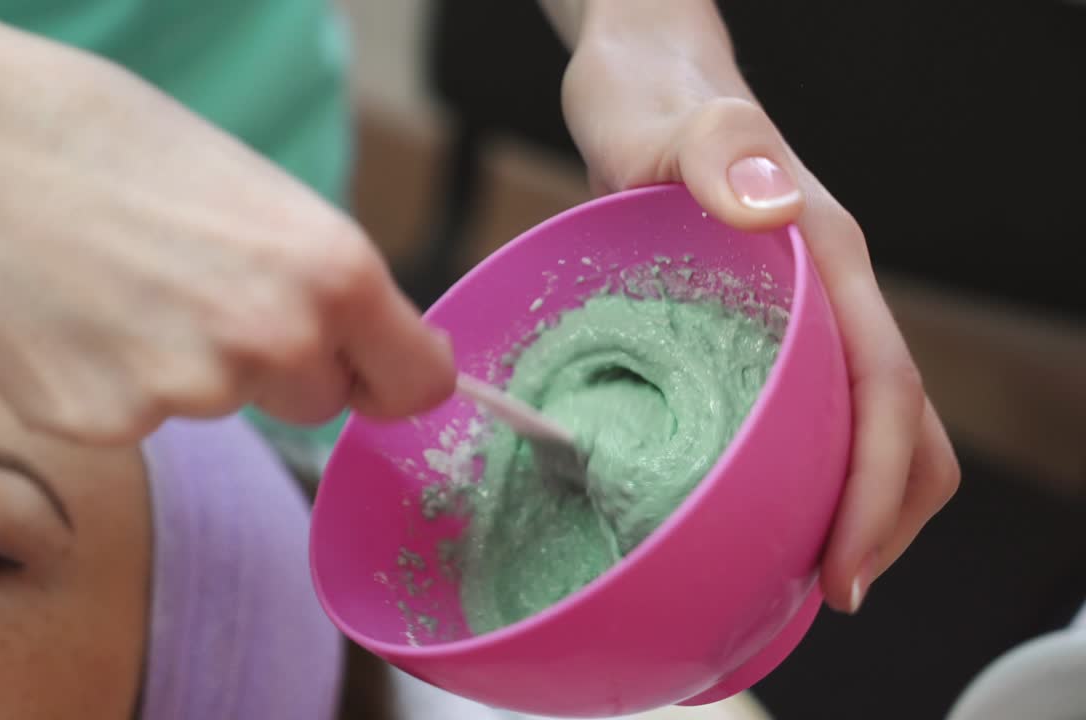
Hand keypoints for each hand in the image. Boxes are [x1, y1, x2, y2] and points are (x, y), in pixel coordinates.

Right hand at [0, 3, 453, 442]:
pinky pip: (144, 422)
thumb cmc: (115, 143)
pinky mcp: (106, 426)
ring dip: (192, 368)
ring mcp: (188, 395)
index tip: (373, 371)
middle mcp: (274, 343)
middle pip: (319, 402)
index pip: (417, 384)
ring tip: (126, 289)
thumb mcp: (261, 196)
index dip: (393, 377)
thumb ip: (322, 284)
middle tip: (206, 292)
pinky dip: (118, 384)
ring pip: (225, 408)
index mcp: (333, 274)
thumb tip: (359, 346)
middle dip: (281, 365)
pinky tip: (79, 321)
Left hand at [559, 2, 958, 611]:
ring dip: (847, 503)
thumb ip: (717, 153)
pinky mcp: (762, 325)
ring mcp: (800, 314)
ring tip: (793, 571)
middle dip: (877, 518)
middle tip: (820, 590)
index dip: (878, 489)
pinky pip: (807, 410)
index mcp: (828, 262)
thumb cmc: (655, 98)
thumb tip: (774, 210)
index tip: (843, 565)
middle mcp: (829, 297)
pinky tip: (752, 503)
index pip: (886, 390)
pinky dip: (801, 470)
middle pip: (899, 425)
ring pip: (860, 425)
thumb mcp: (673, 122)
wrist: (642, 80)